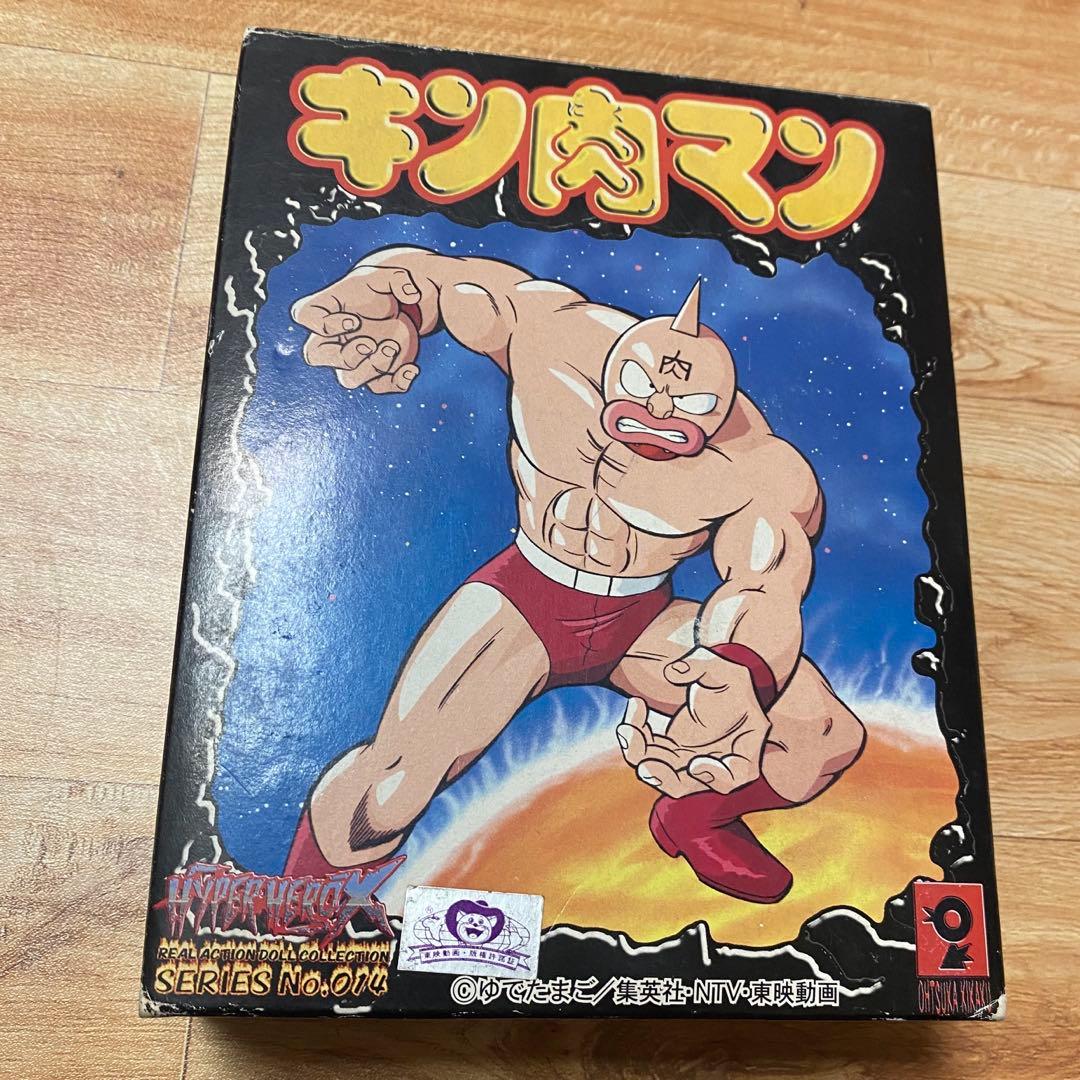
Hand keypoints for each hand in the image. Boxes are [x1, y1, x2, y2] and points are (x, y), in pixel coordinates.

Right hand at [292, 264, 422, 392]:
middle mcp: (330, 337)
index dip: (323, 324)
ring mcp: (351, 358)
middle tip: (370, 343)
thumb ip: (399, 279)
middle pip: (316, 356)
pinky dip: (396, 382)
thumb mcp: (389, 275)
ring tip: (393, 346)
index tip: (354, 321)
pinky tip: (412, 369)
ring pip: (349, 379)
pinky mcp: (374, 372)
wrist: (394, 305)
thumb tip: (411, 294)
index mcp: (325, 307)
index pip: (305, 315)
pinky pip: (379, 387)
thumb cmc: (380, 288)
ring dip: (371, 368)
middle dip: (345, 355)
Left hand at [616, 651, 769, 797]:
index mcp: (745, 748)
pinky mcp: (670, 752)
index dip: (716, 776)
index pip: (735, 776)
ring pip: (661, 771)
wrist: (717, 684)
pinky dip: (638, 736)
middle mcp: (716, 763)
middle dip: (663, 777)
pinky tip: (635, 706)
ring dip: (641, 755)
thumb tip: (674, 672)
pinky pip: (649, 752)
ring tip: (628, 728)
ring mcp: (690, 761)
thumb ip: (703, 667)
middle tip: (644, 765)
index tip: (695, 763)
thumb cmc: (729, 680)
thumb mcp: (725, 669)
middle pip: (687, 784)